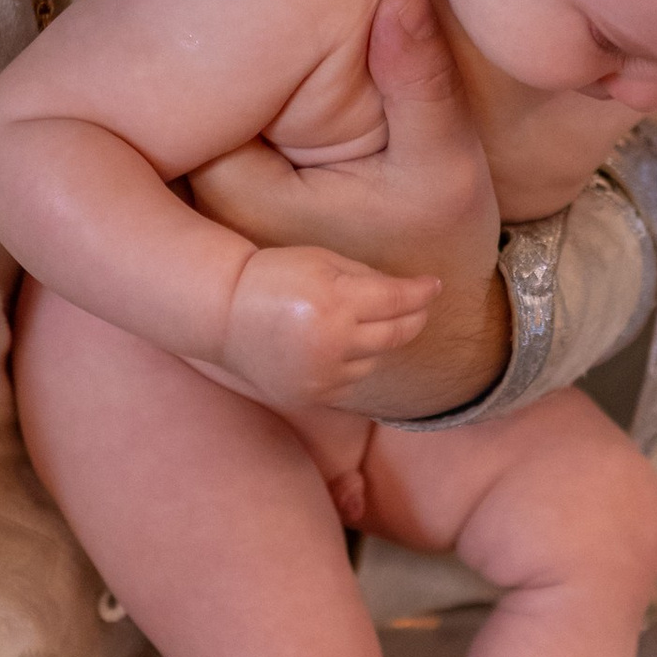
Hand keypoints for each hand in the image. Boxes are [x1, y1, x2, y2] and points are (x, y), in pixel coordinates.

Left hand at [189, 0, 508, 419]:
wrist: (419, 339)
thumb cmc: (436, 250)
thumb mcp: (445, 171)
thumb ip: (422, 85)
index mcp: (242, 203)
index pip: (182, 101)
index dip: (167, 26)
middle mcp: (198, 222)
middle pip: (159, 114)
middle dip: (150, 44)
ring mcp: (198, 228)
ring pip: (167, 131)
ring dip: (158, 72)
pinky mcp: (209, 225)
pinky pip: (183, 146)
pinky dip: (180, 104)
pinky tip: (187, 49)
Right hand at [217, 242, 438, 405]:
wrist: (223, 314)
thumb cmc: (273, 277)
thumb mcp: (321, 261)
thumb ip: (367, 278)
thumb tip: (409, 293)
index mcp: (334, 302)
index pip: (397, 301)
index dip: (420, 293)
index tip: (433, 285)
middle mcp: (331, 343)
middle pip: (396, 335)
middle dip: (415, 318)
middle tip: (421, 306)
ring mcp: (321, 375)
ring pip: (374, 361)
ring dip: (378, 342)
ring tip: (361, 323)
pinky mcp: (311, 395)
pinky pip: (350, 381)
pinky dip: (352, 363)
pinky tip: (336, 346)